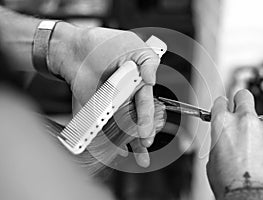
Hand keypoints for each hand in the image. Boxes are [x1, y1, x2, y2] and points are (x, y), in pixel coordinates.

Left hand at [48, 22, 159, 166]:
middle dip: (143, 136)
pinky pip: (102, 128)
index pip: (146, 105)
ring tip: (140, 157)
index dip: (147, 119)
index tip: (147, 132)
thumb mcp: (134, 47)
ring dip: (131, 142)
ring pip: (123, 128)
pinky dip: (109, 140)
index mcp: (138, 85)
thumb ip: (149, 61)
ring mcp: (111, 106)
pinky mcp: (96, 110)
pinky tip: (117, 150)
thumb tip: (153, 80)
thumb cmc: (106, 44)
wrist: (77, 48)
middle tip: (145, 145)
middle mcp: (126, 98)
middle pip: (137, 121)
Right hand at [207, 89, 262, 198]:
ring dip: (257, 124)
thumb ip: (219, 139)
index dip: (221, 105)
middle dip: (240, 101)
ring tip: (256, 139)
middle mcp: (243, 120)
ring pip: (261, 115)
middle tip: (240, 109)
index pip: (220, 101)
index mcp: (222, 122)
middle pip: (243, 95)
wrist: (248, 194)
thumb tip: (223, 137)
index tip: (223, 108)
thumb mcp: (212, 156)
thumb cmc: (228, 179)